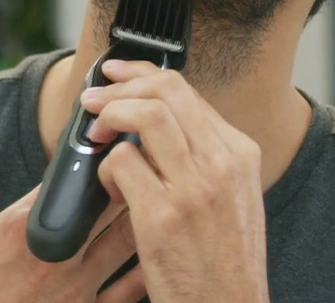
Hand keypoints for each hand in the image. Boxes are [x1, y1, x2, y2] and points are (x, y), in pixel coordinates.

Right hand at [0, 148, 144, 302]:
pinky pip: (132, 289)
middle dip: (122, 178)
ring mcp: (77, 290)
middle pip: (108, 202)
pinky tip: (154, 249)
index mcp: (18, 231)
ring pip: (128, 238)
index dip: (85, 158)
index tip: (95, 144)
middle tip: (133, 161)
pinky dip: (144, 265)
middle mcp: (56, 257)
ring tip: (149, 195)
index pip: (66, 179)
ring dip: (140, 213)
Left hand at [82, 60, 270, 302]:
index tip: (117, 76)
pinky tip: (110, 187)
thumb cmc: (225, 259)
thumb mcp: (233, 196)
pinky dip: (106, 167)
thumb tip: (156, 121)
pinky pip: (122, 162)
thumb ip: (203, 156)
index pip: (187, 90)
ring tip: (96, 133)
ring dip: (109, 115)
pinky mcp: (163, 216)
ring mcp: (194, 188)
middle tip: (94, 100)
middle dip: (120, 86)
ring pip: (145, 114)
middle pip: (166, 89)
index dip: (142, 75)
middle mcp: (222, 163)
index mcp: (239, 153)